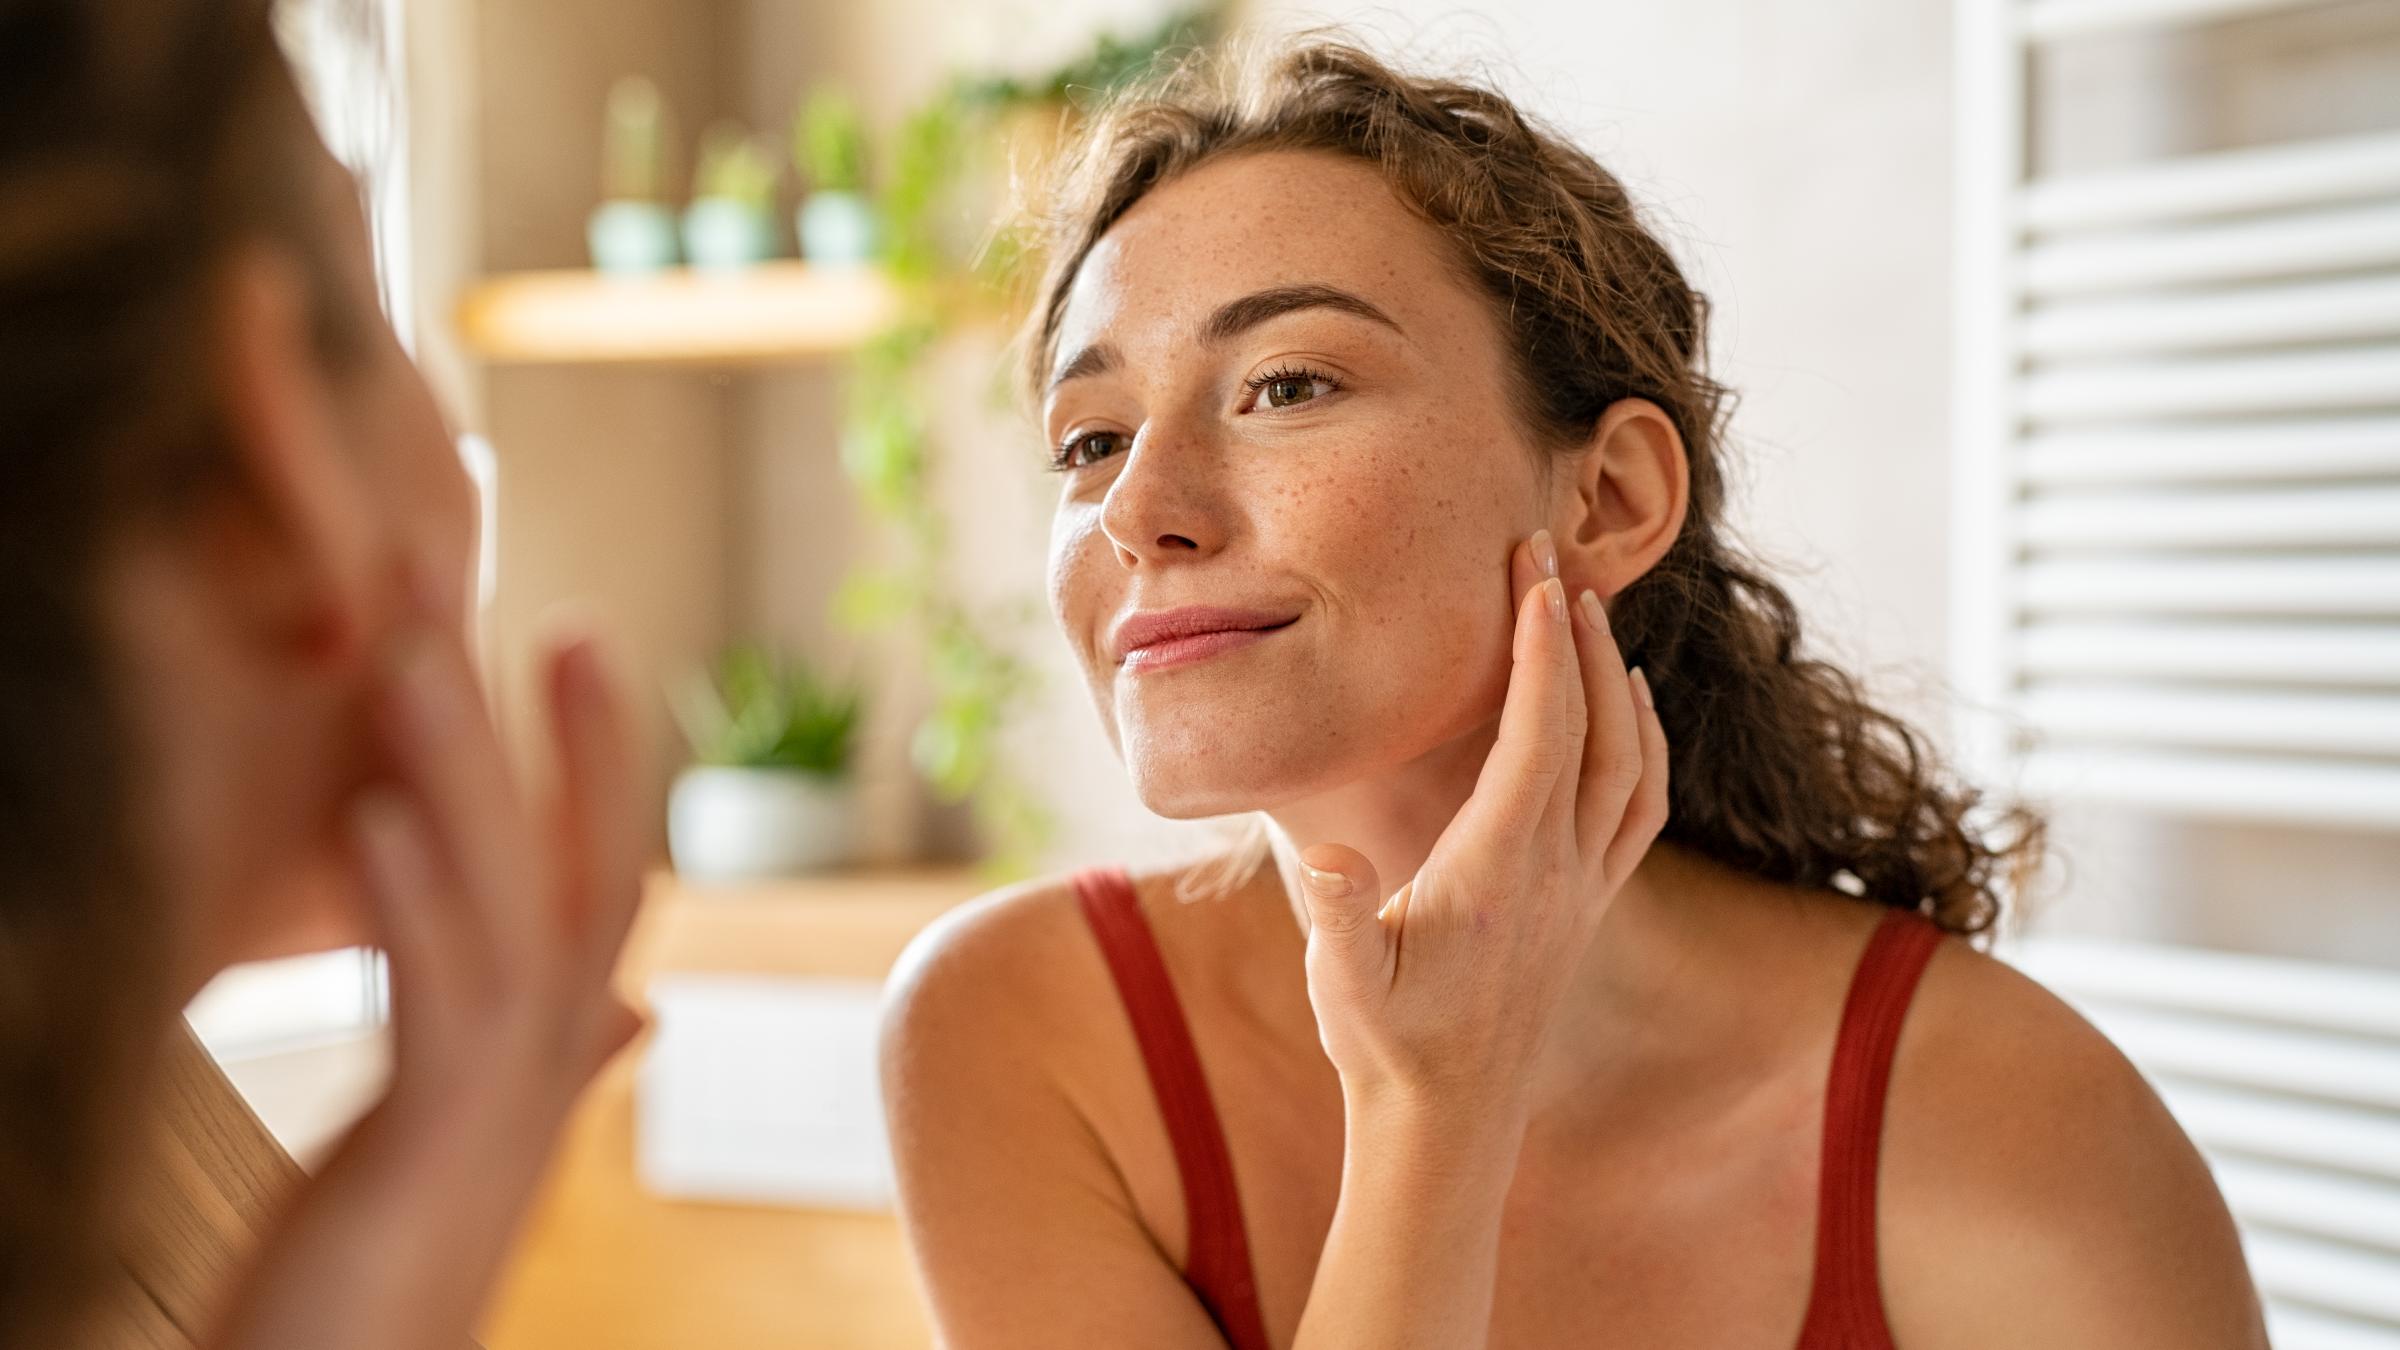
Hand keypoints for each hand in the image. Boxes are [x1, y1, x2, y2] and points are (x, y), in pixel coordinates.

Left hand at [204, 564, 647, 1349]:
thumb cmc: (382, 1278)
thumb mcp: (465, 1136)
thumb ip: (550, 1053)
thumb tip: (631, 1000)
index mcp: (539, 1053)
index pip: (592, 876)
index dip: (596, 756)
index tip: (576, 631)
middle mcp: (540, 1070)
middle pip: (567, 869)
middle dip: (552, 731)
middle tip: (525, 591)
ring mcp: (498, 1109)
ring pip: (505, 911)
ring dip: (464, 773)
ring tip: (418, 652)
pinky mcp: (428, 1149)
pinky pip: (435, 1005)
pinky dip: (412, 900)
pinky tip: (379, 810)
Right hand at [1295, 531, 1668, 1115]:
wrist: (1447, 1123)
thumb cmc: (1385, 1046)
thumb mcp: (1343, 984)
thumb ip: (1340, 916)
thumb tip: (1329, 857)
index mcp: (1502, 869)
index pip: (1540, 734)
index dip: (1539, 648)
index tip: (1529, 572)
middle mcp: (1559, 871)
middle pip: (1594, 728)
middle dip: (1575, 634)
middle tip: (1547, 556)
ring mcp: (1583, 889)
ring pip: (1632, 762)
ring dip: (1616, 680)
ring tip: (1586, 612)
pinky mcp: (1588, 906)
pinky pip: (1640, 806)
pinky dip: (1644, 741)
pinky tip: (1627, 709)